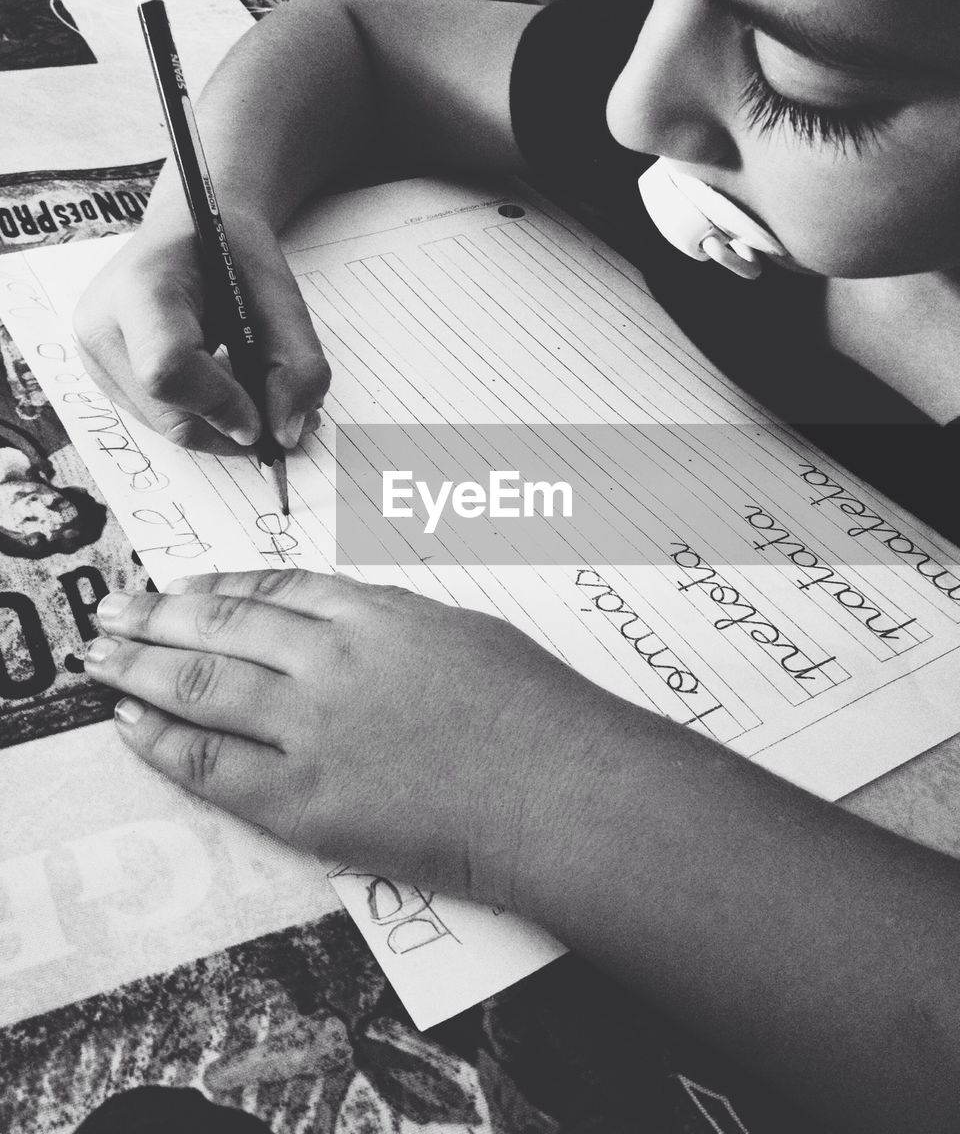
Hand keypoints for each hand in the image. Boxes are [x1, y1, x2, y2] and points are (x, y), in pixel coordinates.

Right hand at [73, 212, 330, 453]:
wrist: (190, 229)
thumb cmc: (233, 254)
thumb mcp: (281, 295)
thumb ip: (297, 364)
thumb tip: (285, 434)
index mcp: (140, 286)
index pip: (169, 368)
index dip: (222, 405)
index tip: (266, 420)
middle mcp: (101, 326)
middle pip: (169, 412)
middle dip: (232, 425)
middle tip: (280, 418)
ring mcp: (94, 358)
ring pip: (168, 427)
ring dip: (222, 424)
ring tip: (254, 389)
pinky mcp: (105, 380)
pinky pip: (162, 422)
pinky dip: (204, 417)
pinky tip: (224, 385)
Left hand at [84, 570, 592, 902]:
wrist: (561, 789)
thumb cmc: (538, 714)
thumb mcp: (467, 635)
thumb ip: (397, 625)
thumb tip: (349, 627)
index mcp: (378, 613)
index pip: (276, 589)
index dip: (218, 586)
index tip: (182, 586)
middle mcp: (334, 659)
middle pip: (222, 626)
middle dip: (155, 614)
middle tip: (114, 609)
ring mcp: (315, 728)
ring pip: (202, 684)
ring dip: (139, 667)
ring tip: (99, 657)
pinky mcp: (308, 801)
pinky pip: (213, 766)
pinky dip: (162, 743)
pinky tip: (130, 724)